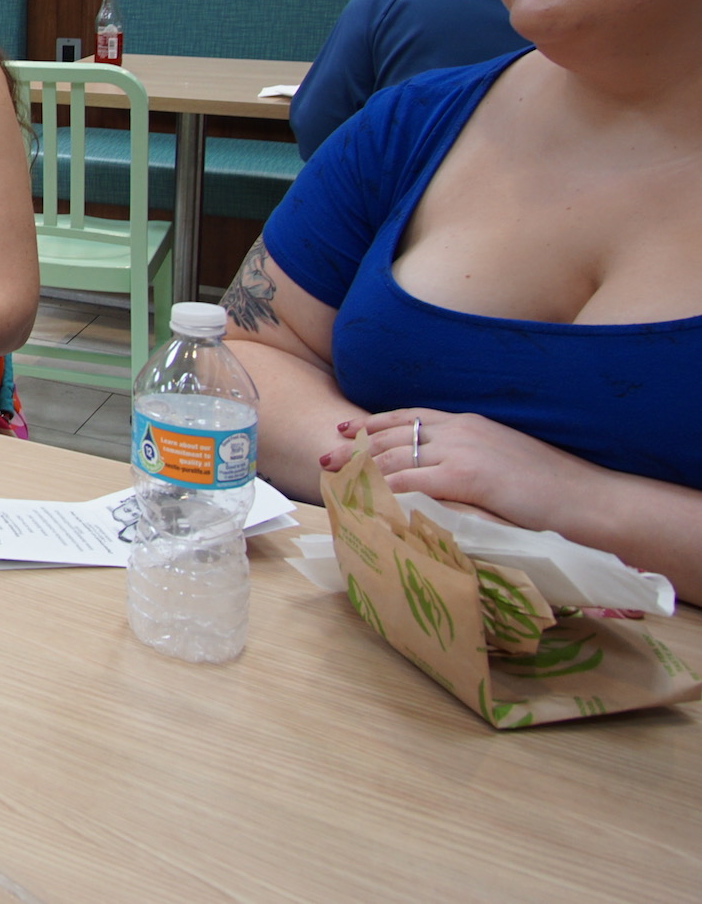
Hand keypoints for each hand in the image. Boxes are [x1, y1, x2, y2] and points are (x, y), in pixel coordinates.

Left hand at [321, 406, 598, 527]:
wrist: (591, 500)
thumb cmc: (554, 488)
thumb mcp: (506, 459)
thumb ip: (473, 459)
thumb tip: (445, 475)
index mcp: (470, 423)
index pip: (410, 416)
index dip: (373, 423)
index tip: (345, 429)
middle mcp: (461, 430)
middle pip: (393, 434)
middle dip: (356, 447)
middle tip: (325, 460)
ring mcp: (463, 451)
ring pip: (397, 455)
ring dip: (363, 469)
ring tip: (335, 481)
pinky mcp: (467, 476)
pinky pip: (412, 480)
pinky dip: (386, 488)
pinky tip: (367, 497)